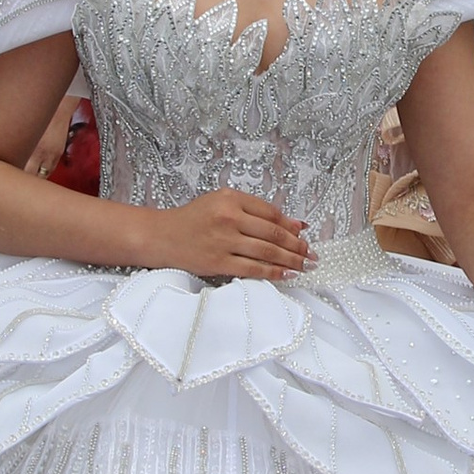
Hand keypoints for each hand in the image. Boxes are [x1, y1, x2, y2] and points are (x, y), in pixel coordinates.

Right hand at [156, 189, 311, 281]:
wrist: (162, 236)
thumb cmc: (193, 219)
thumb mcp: (221, 202)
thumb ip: (254, 210)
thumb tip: (293, 224)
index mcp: (231, 198)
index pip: (271, 213)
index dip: (292, 226)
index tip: (305, 235)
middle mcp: (229, 218)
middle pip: (274, 233)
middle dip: (297, 246)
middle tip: (312, 255)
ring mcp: (224, 241)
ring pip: (267, 252)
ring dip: (291, 261)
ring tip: (305, 266)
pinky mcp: (218, 262)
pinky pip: (253, 269)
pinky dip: (273, 273)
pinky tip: (286, 275)